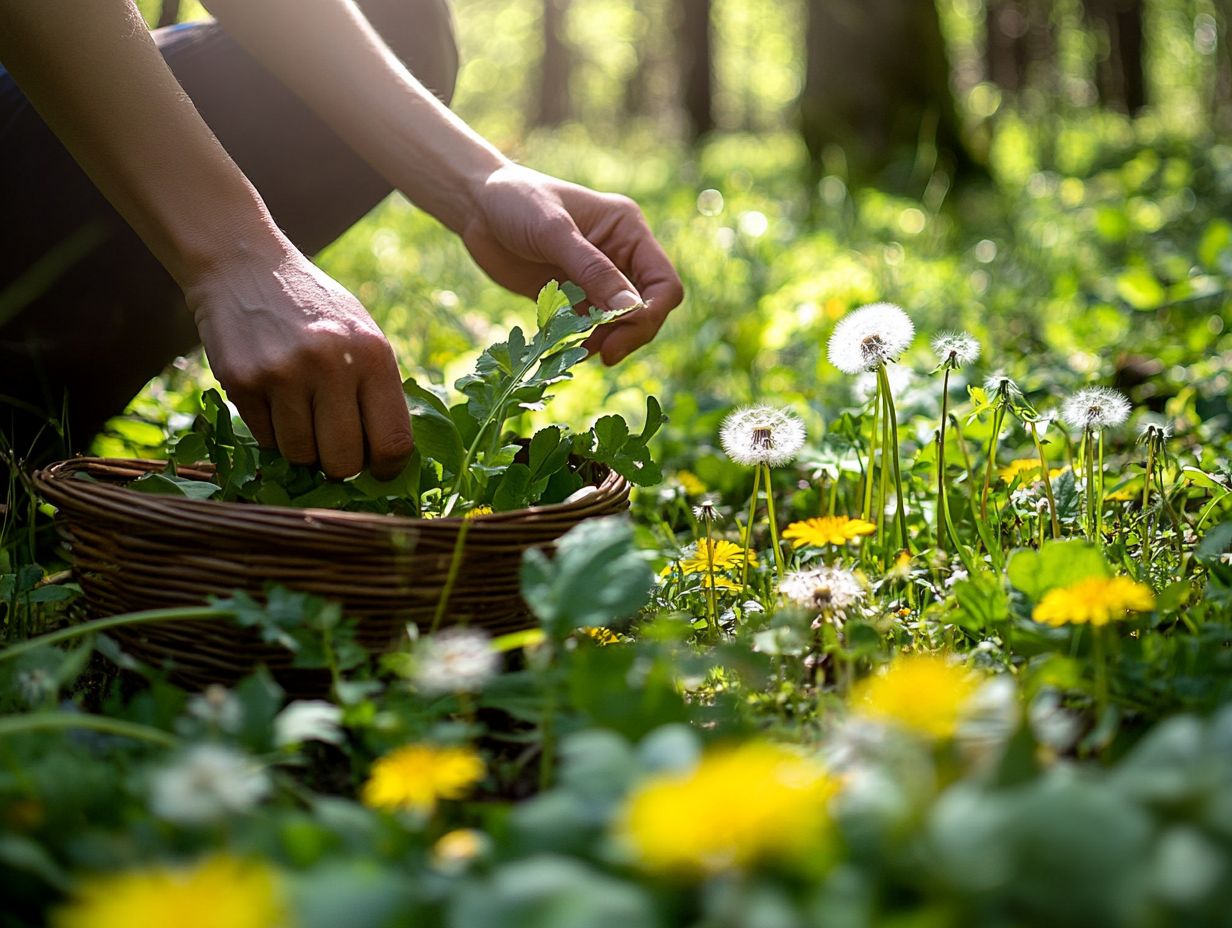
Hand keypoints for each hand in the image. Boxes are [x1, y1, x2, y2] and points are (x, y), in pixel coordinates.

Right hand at [185, 249, 412, 478]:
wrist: (244, 266)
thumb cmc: (314, 309)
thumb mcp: (362, 335)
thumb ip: (378, 390)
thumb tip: (391, 458)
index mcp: (373, 355)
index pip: (393, 442)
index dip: (387, 468)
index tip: (378, 470)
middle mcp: (331, 365)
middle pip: (343, 461)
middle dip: (340, 465)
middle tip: (334, 448)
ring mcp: (283, 374)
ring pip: (300, 456)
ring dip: (302, 447)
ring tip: (301, 411)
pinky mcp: (242, 381)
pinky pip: (265, 440)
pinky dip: (271, 431)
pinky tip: (272, 397)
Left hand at [462, 164, 683, 363]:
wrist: (476, 205)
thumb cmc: (516, 202)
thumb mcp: (554, 231)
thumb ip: (592, 270)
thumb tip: (630, 310)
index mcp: (628, 231)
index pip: (663, 282)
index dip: (650, 312)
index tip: (621, 331)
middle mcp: (621, 256)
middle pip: (647, 309)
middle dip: (631, 333)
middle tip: (605, 355)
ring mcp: (597, 278)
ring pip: (621, 324)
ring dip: (608, 341)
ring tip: (581, 351)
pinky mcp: (574, 296)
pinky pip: (592, 328)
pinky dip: (584, 341)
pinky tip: (567, 347)